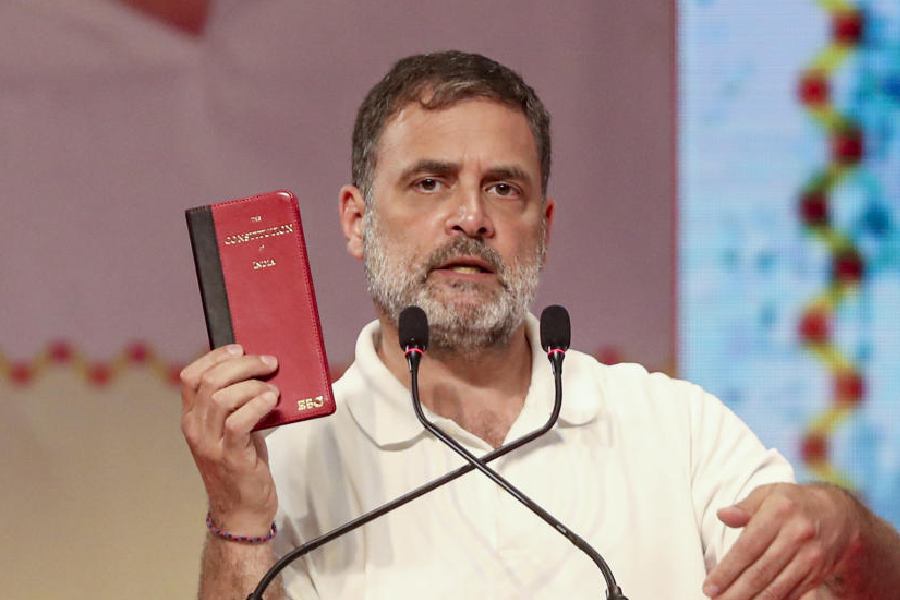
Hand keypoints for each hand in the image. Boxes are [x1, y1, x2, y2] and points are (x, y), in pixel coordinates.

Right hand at [180, 344, 280, 534]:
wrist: (242, 511)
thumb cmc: (243, 464)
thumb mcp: (234, 428)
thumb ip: (238, 403)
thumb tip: (261, 370)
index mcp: (192, 418)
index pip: (191, 376)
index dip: (214, 356)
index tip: (239, 348)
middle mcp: (195, 429)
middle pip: (210, 381)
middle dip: (242, 365)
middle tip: (268, 363)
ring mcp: (210, 444)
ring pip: (222, 398)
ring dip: (252, 385)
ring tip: (273, 389)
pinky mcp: (230, 457)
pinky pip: (239, 422)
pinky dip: (257, 405)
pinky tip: (271, 401)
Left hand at [703, 482, 858, 599]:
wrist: (839, 515)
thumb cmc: (793, 503)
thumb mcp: (769, 493)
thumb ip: (745, 506)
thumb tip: (723, 515)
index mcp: (780, 512)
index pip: (748, 547)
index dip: (727, 570)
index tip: (710, 585)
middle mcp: (797, 535)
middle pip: (761, 571)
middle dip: (736, 591)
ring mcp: (810, 557)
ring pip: (776, 587)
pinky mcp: (817, 573)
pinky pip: (791, 592)